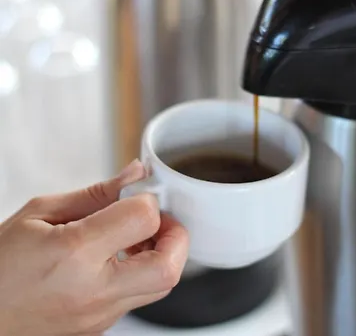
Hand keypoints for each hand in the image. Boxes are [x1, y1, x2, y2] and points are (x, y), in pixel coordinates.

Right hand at [0, 160, 188, 335]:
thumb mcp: (40, 213)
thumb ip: (97, 194)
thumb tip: (135, 175)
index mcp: (73, 253)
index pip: (142, 218)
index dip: (147, 197)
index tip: (138, 192)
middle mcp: (92, 292)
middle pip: (168, 267)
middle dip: (175, 234)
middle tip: (157, 218)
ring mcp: (99, 316)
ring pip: (162, 285)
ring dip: (163, 252)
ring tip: (137, 235)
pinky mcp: (101, 328)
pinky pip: (140, 296)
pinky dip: (144, 270)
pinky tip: (120, 255)